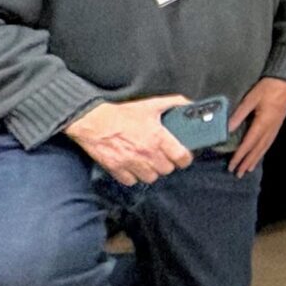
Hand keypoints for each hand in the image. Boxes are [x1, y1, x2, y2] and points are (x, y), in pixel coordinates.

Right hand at [64, 95, 191, 185]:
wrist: (94, 121)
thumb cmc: (122, 114)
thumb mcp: (151, 105)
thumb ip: (174, 103)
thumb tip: (191, 105)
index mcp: (158, 137)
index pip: (182, 158)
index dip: (185, 158)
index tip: (182, 156)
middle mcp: (147, 153)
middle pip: (167, 170)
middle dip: (167, 163)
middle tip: (163, 156)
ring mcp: (131, 163)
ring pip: (151, 178)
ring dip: (151, 171)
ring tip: (148, 162)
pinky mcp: (117, 169)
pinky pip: (132, 181)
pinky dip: (133, 176)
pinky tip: (133, 166)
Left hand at [227, 78, 285, 176]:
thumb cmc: (267, 88)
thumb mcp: (250, 99)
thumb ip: (239, 115)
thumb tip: (227, 129)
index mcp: (262, 123)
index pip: (248, 143)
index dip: (239, 156)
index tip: (232, 166)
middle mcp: (270, 129)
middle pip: (257, 149)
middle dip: (247, 162)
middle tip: (238, 174)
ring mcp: (275, 128)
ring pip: (264, 148)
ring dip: (255, 160)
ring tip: (247, 169)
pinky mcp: (277, 126)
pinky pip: (268, 143)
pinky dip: (262, 152)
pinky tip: (258, 155)